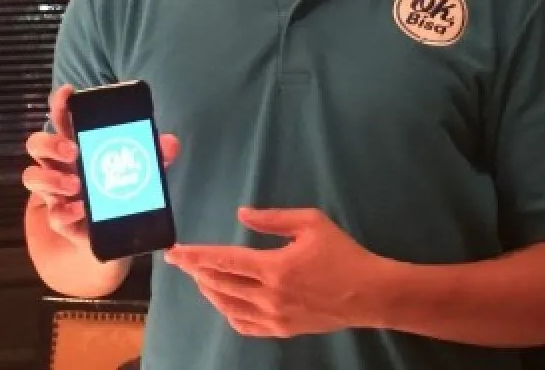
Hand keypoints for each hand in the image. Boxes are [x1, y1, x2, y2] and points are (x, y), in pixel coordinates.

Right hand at [23, 83, 178, 248]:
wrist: (113, 235)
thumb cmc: (118, 191)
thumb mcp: (139, 169)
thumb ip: (153, 155)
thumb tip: (170, 143)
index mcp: (75, 145)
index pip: (61, 119)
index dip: (60, 103)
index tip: (67, 93)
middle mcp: (59, 166)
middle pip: (37, 144)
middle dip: (51, 143)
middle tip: (74, 150)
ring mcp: (55, 192)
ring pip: (32, 177)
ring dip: (52, 178)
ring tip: (76, 183)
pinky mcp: (60, 219)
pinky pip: (53, 215)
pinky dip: (66, 211)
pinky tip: (81, 209)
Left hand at [164, 207, 380, 337]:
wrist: (369, 293)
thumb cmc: (343, 254)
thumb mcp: (312, 223)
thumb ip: (273, 219)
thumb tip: (242, 214)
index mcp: (274, 268)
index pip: (223, 261)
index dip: (195, 256)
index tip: (175, 251)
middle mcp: (269, 296)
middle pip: (219, 285)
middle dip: (196, 271)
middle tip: (182, 260)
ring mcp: (274, 317)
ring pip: (227, 307)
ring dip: (209, 291)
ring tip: (201, 277)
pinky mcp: (282, 330)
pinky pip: (243, 325)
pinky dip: (227, 312)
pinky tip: (224, 301)